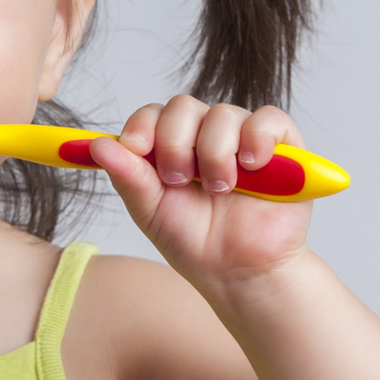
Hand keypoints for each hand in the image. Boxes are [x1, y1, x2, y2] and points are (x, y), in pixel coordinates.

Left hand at [88, 95, 314, 295]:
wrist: (239, 273)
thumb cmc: (195, 243)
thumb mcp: (150, 211)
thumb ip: (127, 176)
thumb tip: (96, 144)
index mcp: (172, 146)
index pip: (153, 114)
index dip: (142, 126)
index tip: (136, 149)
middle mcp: (206, 136)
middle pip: (183, 106)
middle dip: (175, 143)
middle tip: (179, 180)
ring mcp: (244, 138)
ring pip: (223, 114)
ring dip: (215, 153)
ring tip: (220, 189)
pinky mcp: (283, 146)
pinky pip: (268, 119)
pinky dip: (257, 138)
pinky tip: (250, 166)